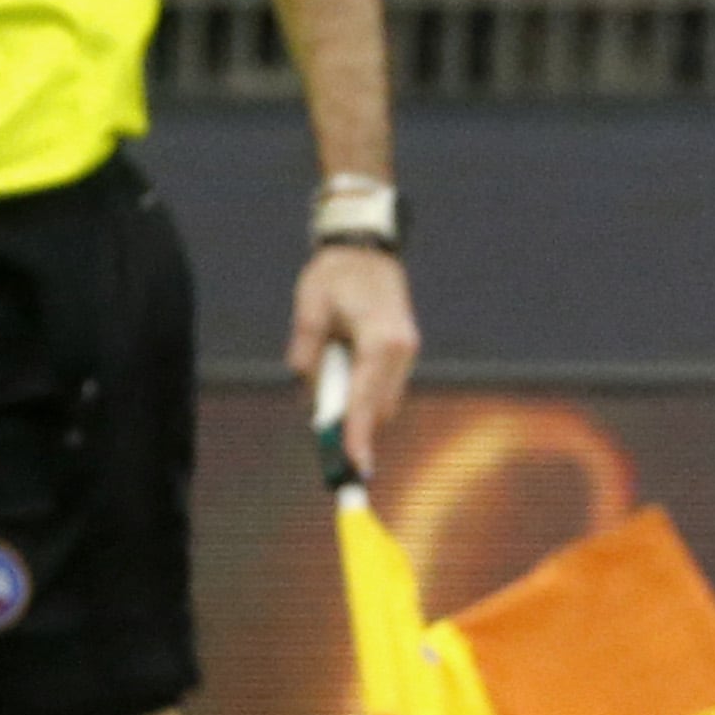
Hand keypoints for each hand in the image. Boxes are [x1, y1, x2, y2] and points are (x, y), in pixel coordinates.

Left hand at [287, 244, 418, 478]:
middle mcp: (401, 349)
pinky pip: (385, 386)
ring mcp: (407, 350)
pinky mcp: (404, 350)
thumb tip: (307, 389)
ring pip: (385, 400)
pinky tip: (342, 382)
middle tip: (330, 452)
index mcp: (380, 339)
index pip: (366, 399)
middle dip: (355, 430)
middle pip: (380, 408)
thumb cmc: (335, 274)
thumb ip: (307, 350)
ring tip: (329, 402)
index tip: (355, 467)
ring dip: (359, 410)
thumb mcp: (310, 308)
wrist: (366, 247)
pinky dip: (365, 395)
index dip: (358, 436)